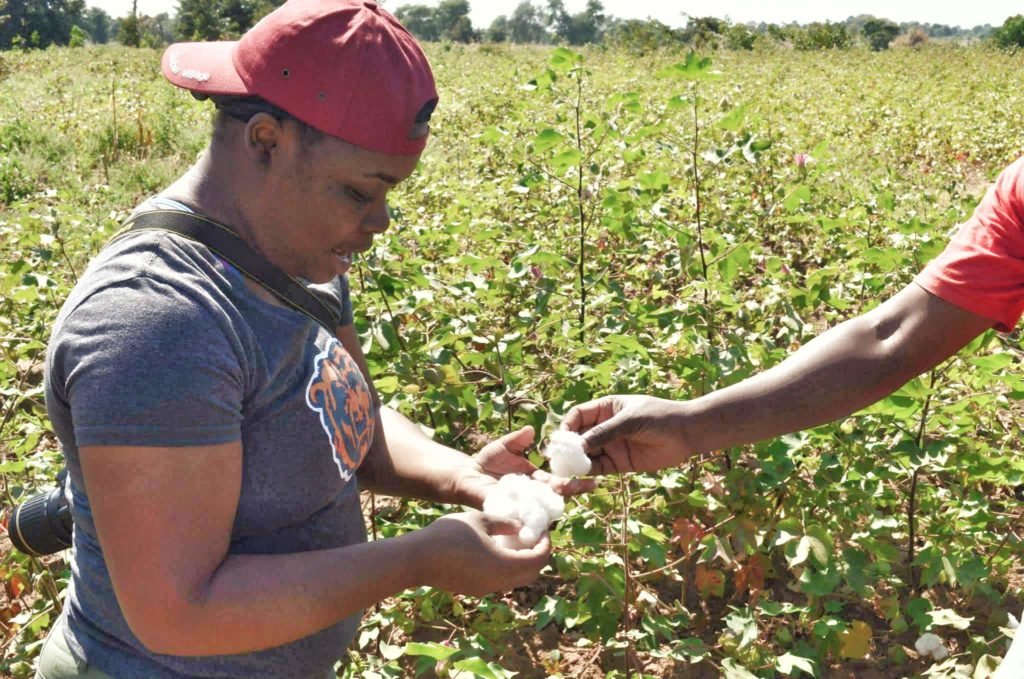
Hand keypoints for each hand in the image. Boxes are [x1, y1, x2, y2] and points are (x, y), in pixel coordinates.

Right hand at [421, 511, 550, 596]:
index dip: (546, 542)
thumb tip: (520, 526)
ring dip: (522, 561)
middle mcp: (499, 582)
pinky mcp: (475, 589)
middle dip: (538, 554)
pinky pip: (501, 580)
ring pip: (516, 578)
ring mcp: (487, 588)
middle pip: (532, 573)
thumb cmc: (448, 535)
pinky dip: (507, 566)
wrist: (416, 559)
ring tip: (515, 540)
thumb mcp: (480, 520)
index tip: (542, 528)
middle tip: (533, 535)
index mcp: (505, 565)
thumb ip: (504, 523)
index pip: (539, 559)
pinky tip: (496, 549)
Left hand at [457, 426, 595, 508]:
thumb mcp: (504, 446)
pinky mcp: (510, 512)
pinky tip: (546, 512)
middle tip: (590, 485)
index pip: (558, 480)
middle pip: (557, 495)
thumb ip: (517, 439)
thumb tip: (531, 430)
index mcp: (537, 479)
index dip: (573, 478)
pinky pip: (524, 516)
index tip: (589, 474)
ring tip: (570, 495)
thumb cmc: (487, 461)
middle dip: (573, 489)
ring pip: (545, 507)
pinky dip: (534, 515)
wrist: (468, 477)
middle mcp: (534, 494)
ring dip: (558, 502)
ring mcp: (524, 505)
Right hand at [561, 395, 691, 473]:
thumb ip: (603, 433)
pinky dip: (588, 471)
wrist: (686, 434)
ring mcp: (611, 445)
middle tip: (557, 458)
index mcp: (605, 408)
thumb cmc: (658, 418)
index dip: (567, 426)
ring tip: (566, 469)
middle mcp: (604, 427)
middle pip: (578, 436)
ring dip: (575, 461)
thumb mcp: (629, 421)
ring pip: (586, 454)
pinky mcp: (619, 463)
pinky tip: (581, 475)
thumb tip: (576, 446)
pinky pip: (598, 467)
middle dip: (567, 447)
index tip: (560, 439)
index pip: (577, 416)